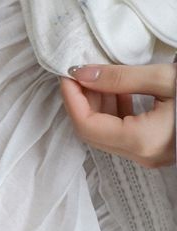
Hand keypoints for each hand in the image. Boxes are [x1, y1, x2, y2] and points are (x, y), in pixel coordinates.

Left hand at [59, 63, 176, 168]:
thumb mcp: (165, 79)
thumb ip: (122, 77)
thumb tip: (83, 74)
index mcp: (140, 141)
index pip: (87, 125)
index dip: (72, 99)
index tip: (68, 74)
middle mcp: (138, 155)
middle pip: (92, 131)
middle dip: (80, 101)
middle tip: (78, 73)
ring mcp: (145, 155)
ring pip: (105, 133)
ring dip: (96, 105)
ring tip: (96, 76)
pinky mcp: (151, 148)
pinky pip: (121, 133)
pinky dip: (113, 111)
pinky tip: (116, 89)